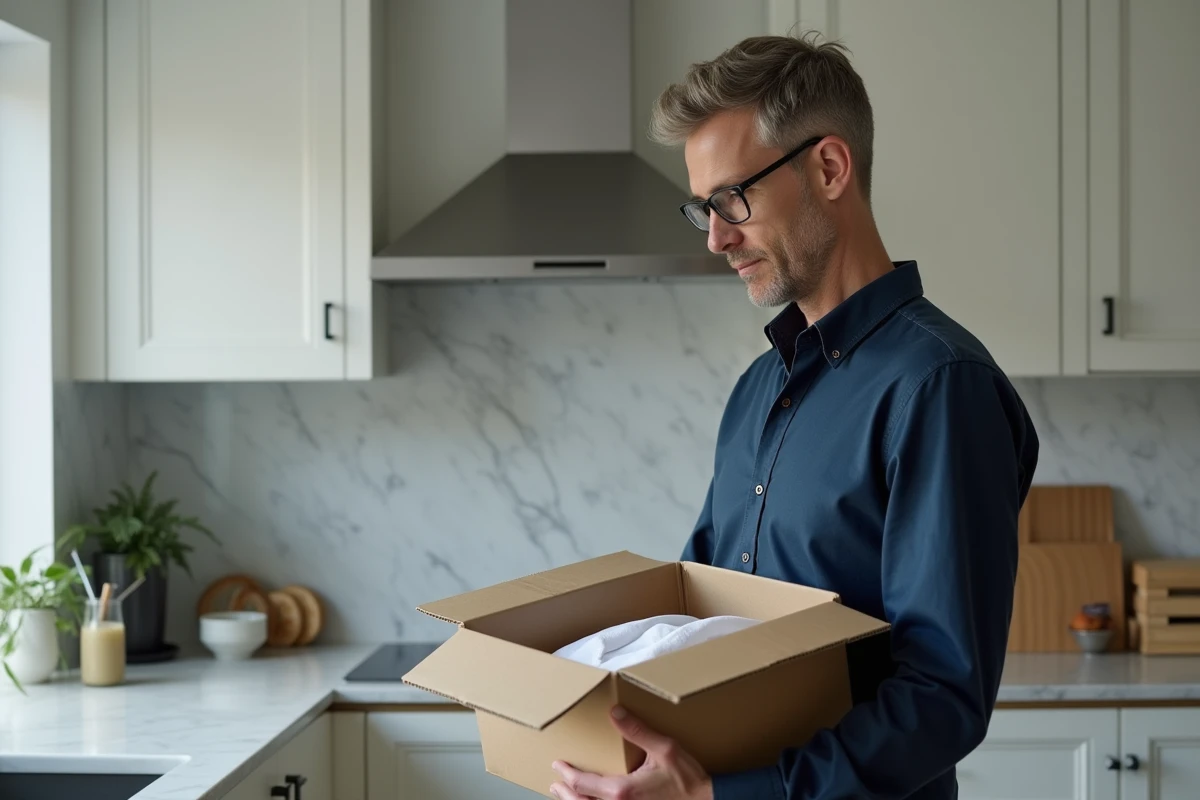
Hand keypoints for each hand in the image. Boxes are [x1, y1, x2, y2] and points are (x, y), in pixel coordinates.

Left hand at [550, 706, 712, 799]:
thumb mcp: (664, 748)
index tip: (558, 765)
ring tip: (567, 795)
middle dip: (565, 793)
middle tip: (555, 782)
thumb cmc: (687, 779)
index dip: (567, 774)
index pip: (582, 784)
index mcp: (621, 791)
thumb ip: (638, 731)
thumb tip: (615, 713)